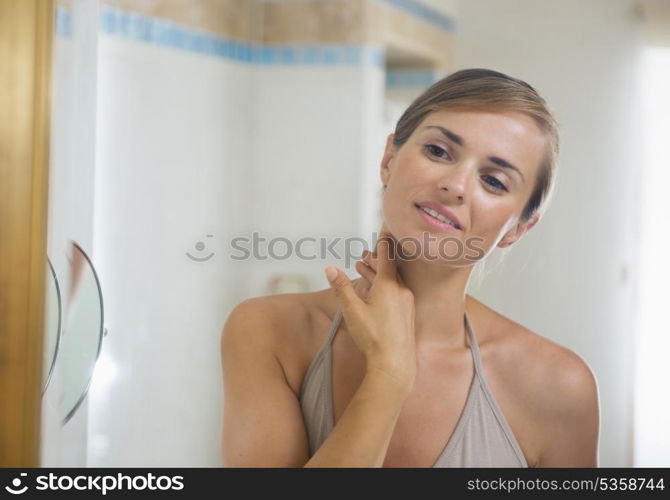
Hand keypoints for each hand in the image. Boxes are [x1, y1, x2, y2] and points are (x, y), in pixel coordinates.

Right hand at [324, 227, 415, 389]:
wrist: (395, 364)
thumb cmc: (373, 337)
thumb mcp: (352, 311)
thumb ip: (341, 288)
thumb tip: (330, 268)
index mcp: (389, 285)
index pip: (386, 256)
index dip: (383, 242)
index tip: (385, 229)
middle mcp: (401, 290)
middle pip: (389, 267)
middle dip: (375, 259)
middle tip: (365, 254)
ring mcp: (407, 302)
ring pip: (392, 280)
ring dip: (378, 273)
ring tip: (364, 268)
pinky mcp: (407, 314)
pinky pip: (396, 292)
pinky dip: (385, 286)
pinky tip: (377, 292)